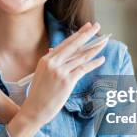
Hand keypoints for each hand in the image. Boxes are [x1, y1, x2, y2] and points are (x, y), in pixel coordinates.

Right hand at [6, 22, 107, 136]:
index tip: (87, 27)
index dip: (78, 34)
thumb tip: (57, 51)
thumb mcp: (42, 74)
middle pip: (74, 45)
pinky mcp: (67, 81)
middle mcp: (52, 62)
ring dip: (94, 48)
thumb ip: (51, 63)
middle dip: (87, 34)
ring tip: (104, 42)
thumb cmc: (38, 94)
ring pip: (81, 57)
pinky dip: (94, 63)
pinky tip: (101, 59)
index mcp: (46, 59)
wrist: (33, 110)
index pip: (65, 44)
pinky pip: (83, 69)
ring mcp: (60, 71)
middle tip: (97, 26)